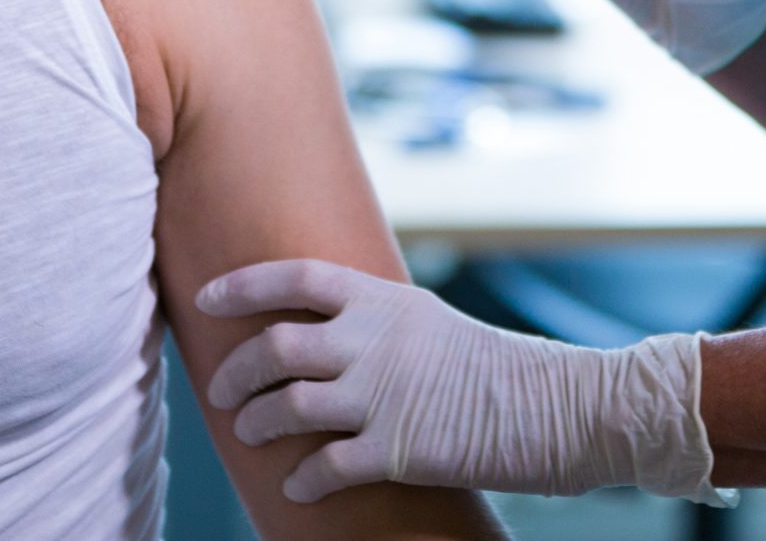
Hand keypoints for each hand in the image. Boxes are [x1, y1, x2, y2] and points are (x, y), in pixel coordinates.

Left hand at [197, 259, 730, 506]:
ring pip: (288, 406)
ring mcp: (384, 394)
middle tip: (224, 391)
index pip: (294, 277)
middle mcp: (375, 340)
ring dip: (258, 424)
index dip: (242, 285)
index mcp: (383, 299)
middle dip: (237, 371)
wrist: (558, 405)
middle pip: (276, 345)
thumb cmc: (494, 366)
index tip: (207, 298)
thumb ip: (375, 320)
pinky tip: (295, 488)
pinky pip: (326, 467)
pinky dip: (301, 480)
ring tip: (250, 434)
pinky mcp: (399, 449)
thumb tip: (324, 327)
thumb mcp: (427, 320)